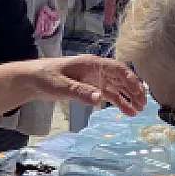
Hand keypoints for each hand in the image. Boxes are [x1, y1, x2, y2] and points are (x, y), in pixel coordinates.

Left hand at [28, 55, 145, 114]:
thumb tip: (99, 98)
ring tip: (137, 110)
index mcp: (91, 64)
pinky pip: (106, 94)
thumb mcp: (61, 85)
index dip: (130, 79)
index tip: (140, 91)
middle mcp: (95, 70)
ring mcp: (93, 79)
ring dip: (127, 98)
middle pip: (120, 78)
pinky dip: (116, 102)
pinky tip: (125, 111)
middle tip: (143, 104)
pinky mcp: (88, 88)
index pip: (117, 68)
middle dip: (133, 90)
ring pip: (115, 87)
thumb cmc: (45, 77)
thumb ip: (80, 91)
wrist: (31, 80)